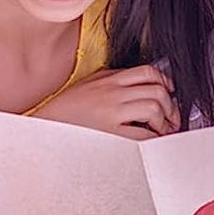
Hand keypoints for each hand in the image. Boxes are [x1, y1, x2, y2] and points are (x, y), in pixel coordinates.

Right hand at [36, 65, 179, 139]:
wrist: (43, 128)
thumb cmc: (63, 112)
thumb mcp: (87, 86)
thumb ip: (111, 80)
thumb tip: (138, 82)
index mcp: (107, 81)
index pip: (147, 72)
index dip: (165, 81)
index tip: (169, 92)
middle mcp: (112, 94)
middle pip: (156, 90)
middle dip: (170, 105)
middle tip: (170, 117)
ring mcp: (111, 113)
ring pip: (153, 107)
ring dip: (164, 121)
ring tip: (160, 130)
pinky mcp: (110, 134)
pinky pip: (143, 134)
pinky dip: (154, 139)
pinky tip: (152, 142)